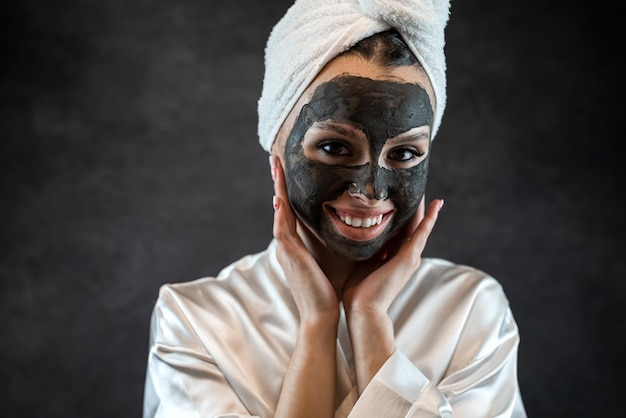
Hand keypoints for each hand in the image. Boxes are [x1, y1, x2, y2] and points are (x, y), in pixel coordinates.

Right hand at [270, 156, 339, 322]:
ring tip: (274, 166)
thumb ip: (335, 240)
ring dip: (276, 187)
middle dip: (278, 182)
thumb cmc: (330, 289)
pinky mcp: (289, 254)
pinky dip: (280, 212)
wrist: (320, 315)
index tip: (288, 170)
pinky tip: (280, 197)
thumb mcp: (333, 257)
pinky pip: (282, 227)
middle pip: (280, 205)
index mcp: (296, 244)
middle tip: (274, 158)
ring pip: (279, 210)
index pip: (291, 210)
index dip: (288, 189)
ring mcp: (285, 248)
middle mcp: (287, 243)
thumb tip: (352, 224)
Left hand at [342, 197, 443, 314]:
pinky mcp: (409, 258)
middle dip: (413, 207)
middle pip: (412, 225)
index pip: (400, 229)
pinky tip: (436, 203)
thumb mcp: (362, 261)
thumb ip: (365, 248)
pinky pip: (422, 232)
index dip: (401, 212)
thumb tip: (355, 231)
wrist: (363, 309)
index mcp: (394, 256)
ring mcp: (410, 257)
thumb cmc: (358, 290)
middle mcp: (405, 255)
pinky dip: (430, 218)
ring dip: (423, 207)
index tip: (400, 195)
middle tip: (415, 185)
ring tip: (426, 188)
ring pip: (419, 226)